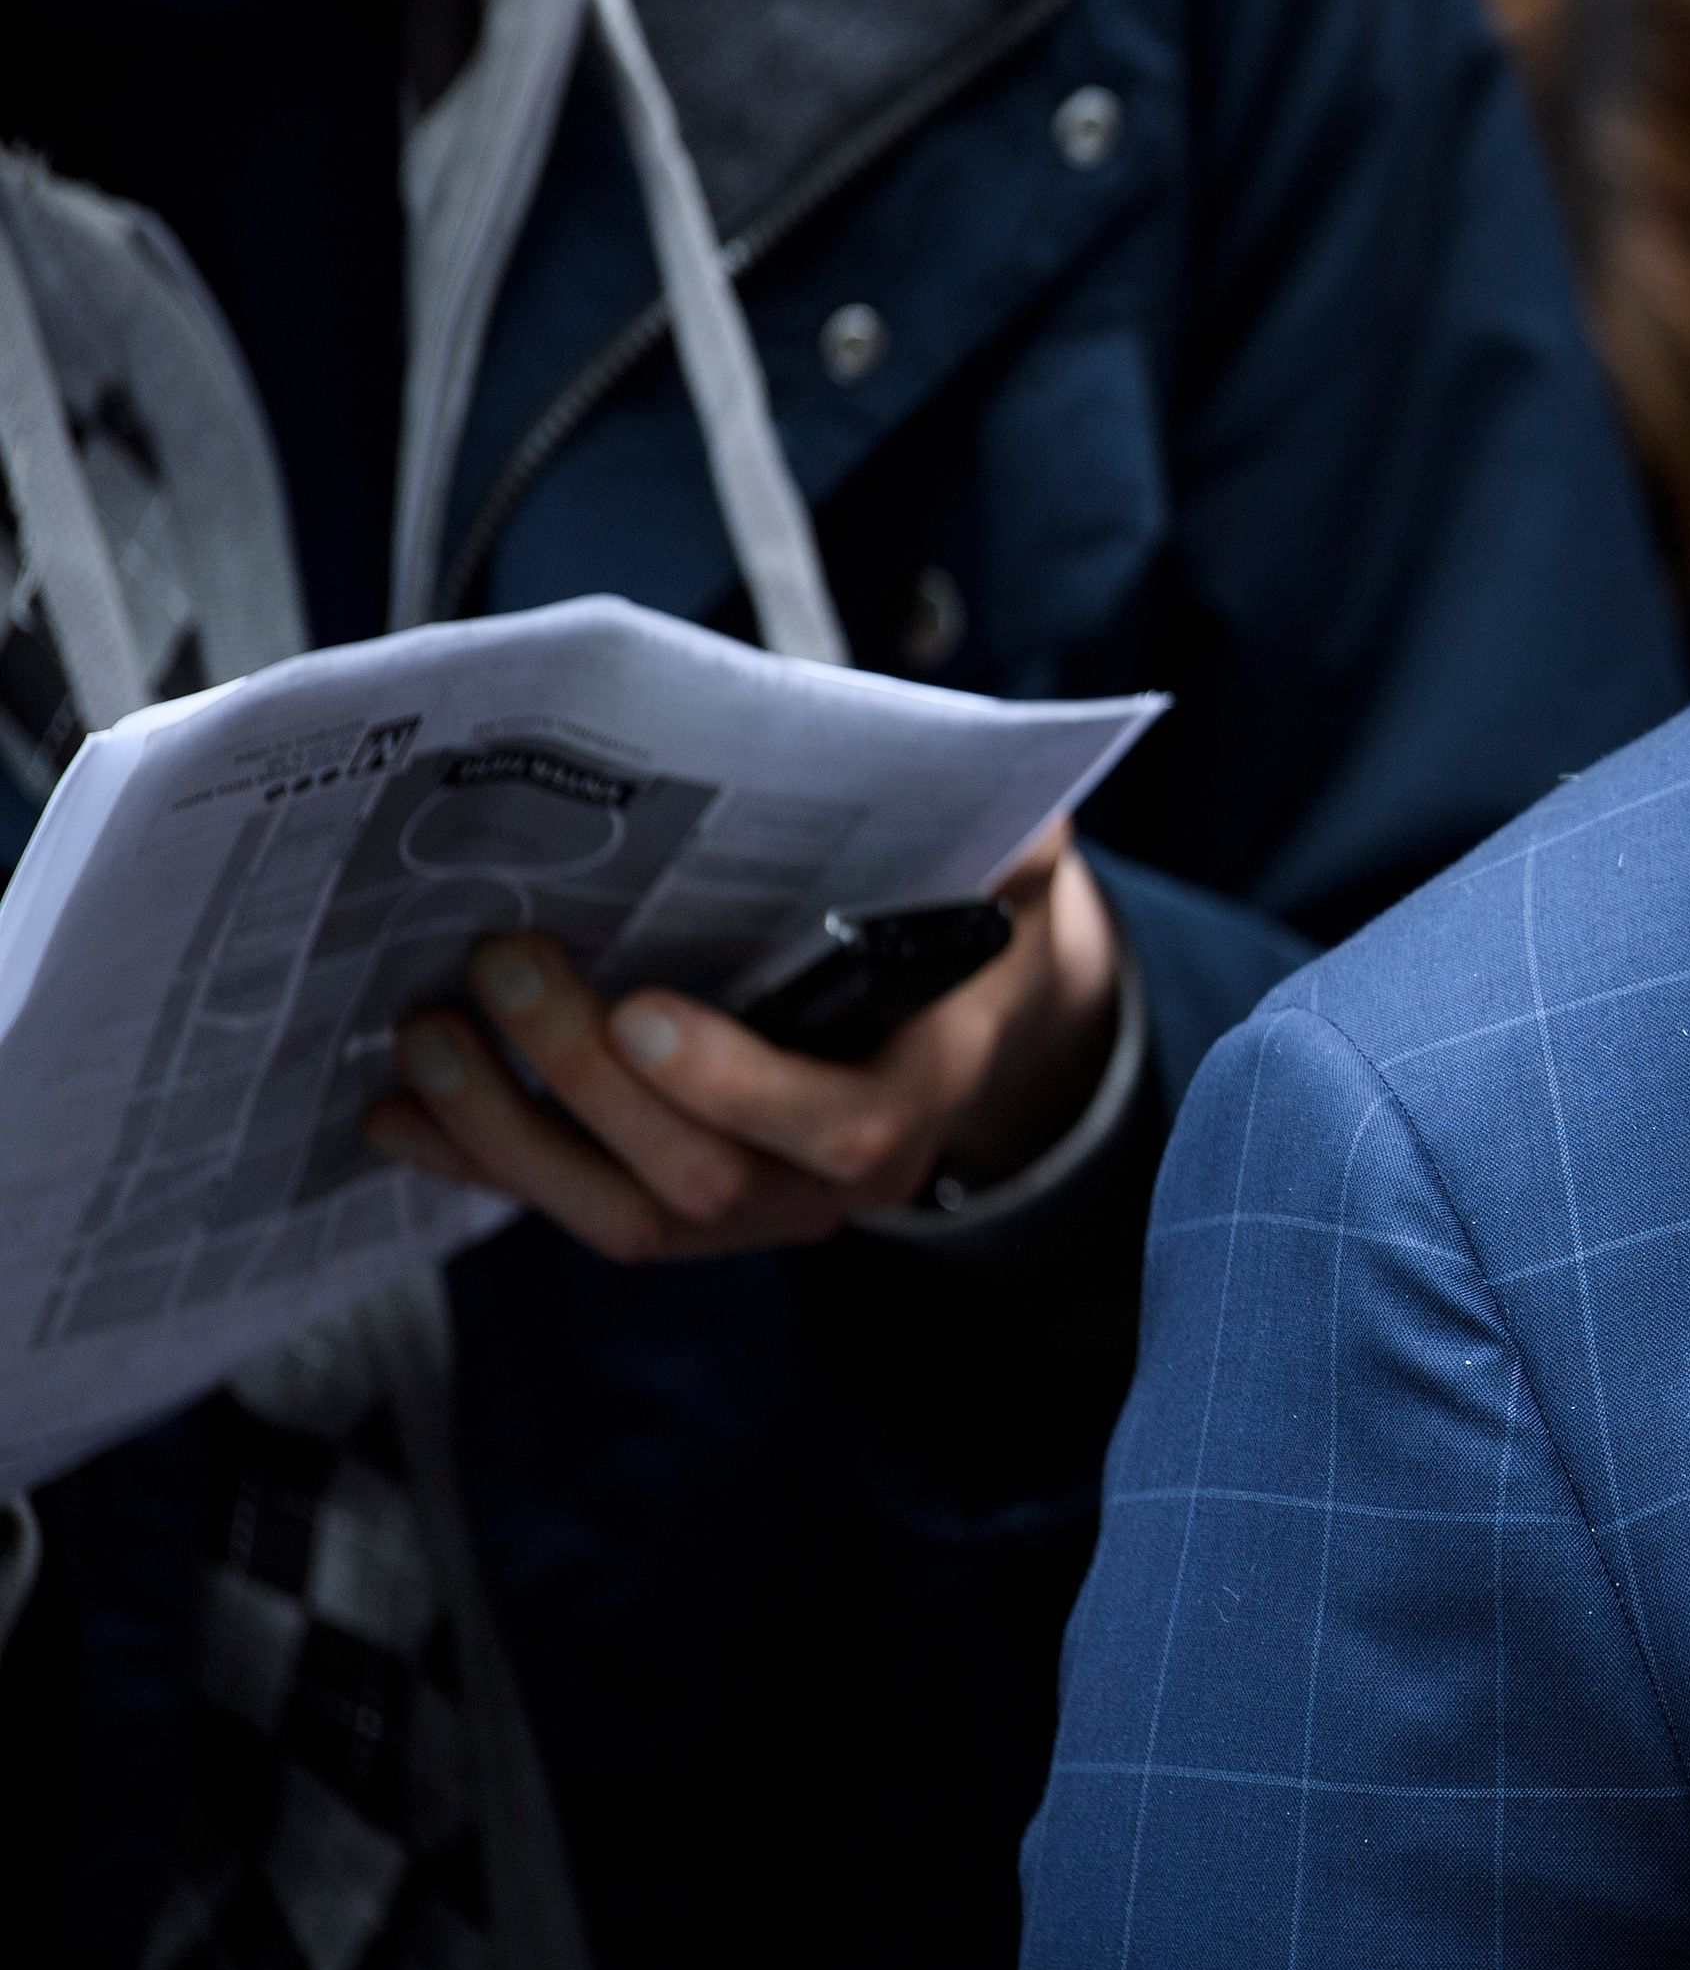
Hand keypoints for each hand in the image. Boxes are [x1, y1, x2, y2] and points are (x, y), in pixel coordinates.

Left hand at [361, 823, 1124, 1259]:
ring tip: (425, 1033)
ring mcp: (760, 1206)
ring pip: (627, 1217)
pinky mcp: (682, 1202)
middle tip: (499, 962)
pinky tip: (398, 1110)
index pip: (845, 1128)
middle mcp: (840, 1180)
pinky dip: (480, 1164)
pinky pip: (574, 1208)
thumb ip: (992, 816)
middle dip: (581, 1079)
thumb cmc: (975, 903)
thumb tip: (927, 753)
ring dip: (510, 1133)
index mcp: (926, 1083)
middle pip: (704, 1180)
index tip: (643, 1009)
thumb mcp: (1012, 846)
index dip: (738, 1086)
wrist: (972, 1001)